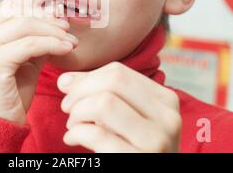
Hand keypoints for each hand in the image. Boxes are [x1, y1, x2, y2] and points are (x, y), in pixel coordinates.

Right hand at [0, 0, 77, 124]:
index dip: (35, 9)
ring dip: (52, 31)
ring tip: (71, 41)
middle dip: (46, 19)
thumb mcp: (20, 59)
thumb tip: (54, 15)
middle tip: (67, 28)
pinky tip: (67, 48)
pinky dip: (52, 43)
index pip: (6, 9)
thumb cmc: (9, 95)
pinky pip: (29, 44)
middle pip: (14, 13)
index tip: (58, 18)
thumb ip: (31, 36)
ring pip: (23, 25)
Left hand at [57, 62, 180, 151]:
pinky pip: (97, 135)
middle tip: (67, 107)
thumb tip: (65, 80)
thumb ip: (99, 93)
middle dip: (79, 91)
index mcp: (165, 99)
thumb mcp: (126, 117)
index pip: (118, 71)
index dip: (86, 78)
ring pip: (104, 104)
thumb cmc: (132, 147)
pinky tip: (72, 139)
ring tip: (72, 124)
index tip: (70, 91)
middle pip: (112, 82)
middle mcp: (167, 117)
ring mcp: (157, 141)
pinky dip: (76, 133)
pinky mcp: (139, 161)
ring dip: (77, 112)